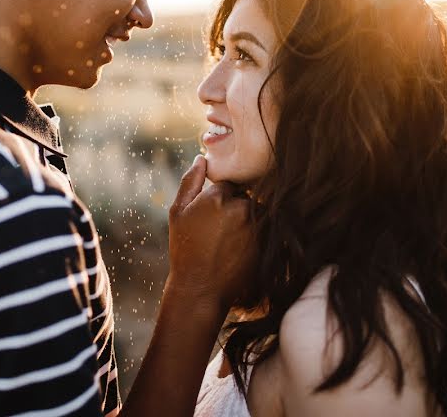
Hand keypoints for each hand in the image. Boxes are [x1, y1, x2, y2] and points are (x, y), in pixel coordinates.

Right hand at [167, 154, 255, 313]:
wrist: (201, 288)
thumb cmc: (185, 249)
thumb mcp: (178, 213)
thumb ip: (190, 181)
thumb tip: (202, 157)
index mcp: (218, 197)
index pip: (229, 184)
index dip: (220, 197)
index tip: (212, 215)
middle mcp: (241, 208)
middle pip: (246, 196)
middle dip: (236, 207)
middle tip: (220, 231)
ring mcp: (257, 226)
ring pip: (257, 212)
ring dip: (248, 221)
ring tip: (229, 242)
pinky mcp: (268, 242)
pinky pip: (266, 229)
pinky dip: (256, 235)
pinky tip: (239, 251)